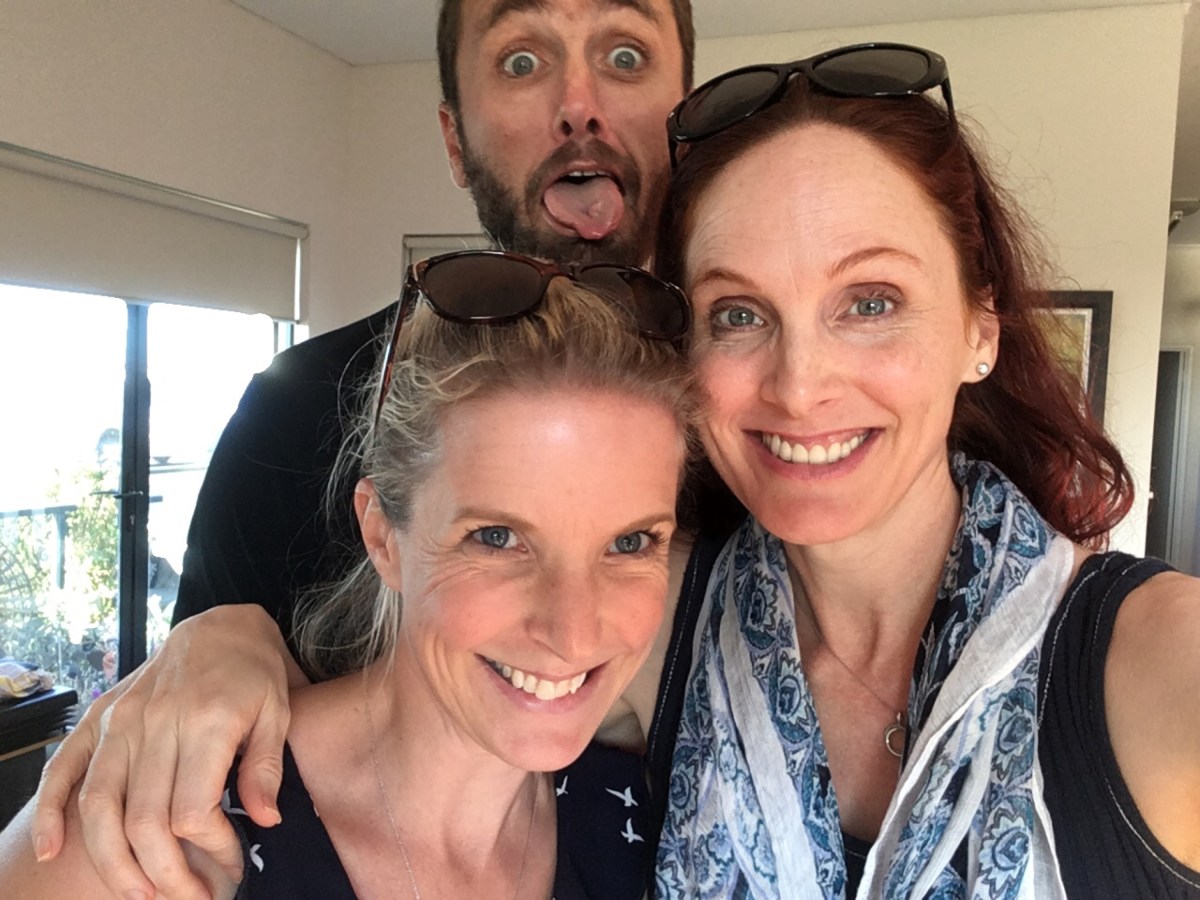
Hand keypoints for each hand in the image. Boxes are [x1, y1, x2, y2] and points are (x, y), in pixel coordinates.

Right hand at [31, 604, 301, 898]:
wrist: (221, 625)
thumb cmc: (255, 671)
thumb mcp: (280, 710)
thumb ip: (267, 767)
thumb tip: (266, 820)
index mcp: (206, 721)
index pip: (191, 810)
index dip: (210, 849)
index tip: (231, 863)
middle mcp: (156, 723)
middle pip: (143, 821)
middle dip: (165, 874)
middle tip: (190, 898)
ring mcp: (121, 721)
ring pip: (100, 807)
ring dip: (114, 862)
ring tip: (141, 894)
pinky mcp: (100, 718)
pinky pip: (64, 768)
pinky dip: (52, 811)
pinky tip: (53, 850)